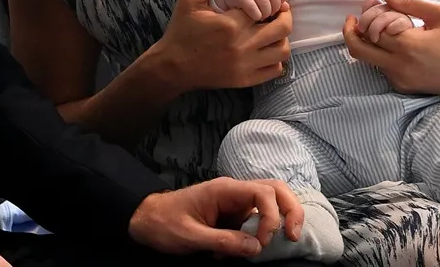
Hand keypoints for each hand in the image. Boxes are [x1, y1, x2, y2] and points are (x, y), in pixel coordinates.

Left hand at [128, 177, 304, 257]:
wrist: (145, 219)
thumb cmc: (164, 223)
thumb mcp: (190, 237)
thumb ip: (223, 241)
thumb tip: (256, 247)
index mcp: (224, 190)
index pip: (263, 192)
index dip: (272, 216)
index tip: (263, 242)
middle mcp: (234, 192)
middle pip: (275, 190)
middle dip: (290, 210)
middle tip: (294, 235)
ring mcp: (235, 202)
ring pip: (270, 202)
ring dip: (279, 220)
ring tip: (280, 240)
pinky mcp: (233, 215)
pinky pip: (255, 219)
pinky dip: (259, 234)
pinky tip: (245, 250)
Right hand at [154, 0, 295, 90]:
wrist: (172, 67)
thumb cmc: (181, 30)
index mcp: (230, 24)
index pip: (267, 5)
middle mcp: (242, 46)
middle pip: (282, 27)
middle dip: (285, 14)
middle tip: (279, 10)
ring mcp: (245, 66)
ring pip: (283, 50)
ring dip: (282, 37)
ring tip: (273, 30)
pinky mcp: (245, 80)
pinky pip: (275, 70)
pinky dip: (277, 58)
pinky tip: (267, 49)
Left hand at [343, 0, 439, 95]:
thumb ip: (408, 2)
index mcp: (408, 44)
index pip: (371, 28)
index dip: (367, 15)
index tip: (369, 5)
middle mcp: (400, 66)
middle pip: (358, 50)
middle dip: (351, 33)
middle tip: (352, 21)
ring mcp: (400, 80)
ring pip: (368, 61)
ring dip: (367, 44)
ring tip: (379, 29)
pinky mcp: (404, 88)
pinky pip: (382, 70)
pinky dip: (380, 56)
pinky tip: (393, 44)